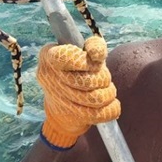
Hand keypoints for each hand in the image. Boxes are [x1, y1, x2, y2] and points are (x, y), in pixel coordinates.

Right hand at [36, 35, 120, 149]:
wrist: (61, 101)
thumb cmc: (77, 69)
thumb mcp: (84, 51)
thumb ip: (94, 45)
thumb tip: (97, 53)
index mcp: (49, 56)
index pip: (66, 57)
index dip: (86, 60)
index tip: (97, 60)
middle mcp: (50, 77)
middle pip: (86, 80)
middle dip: (103, 78)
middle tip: (105, 78)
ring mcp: (58, 98)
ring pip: (94, 98)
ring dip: (108, 93)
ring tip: (109, 91)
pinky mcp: (69, 116)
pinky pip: (98, 114)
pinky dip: (111, 109)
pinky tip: (112, 103)